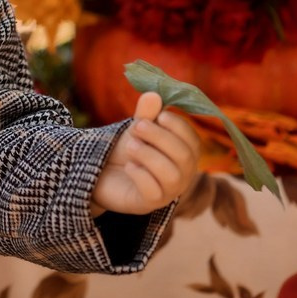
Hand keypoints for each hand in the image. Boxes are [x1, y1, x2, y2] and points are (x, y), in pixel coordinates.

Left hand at [90, 91, 199, 216]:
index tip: (160, 115)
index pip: (193, 141)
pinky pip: (153, 192)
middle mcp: (182, 175)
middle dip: (160, 137)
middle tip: (137, 127)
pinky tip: (128, 166)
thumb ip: (146, 115)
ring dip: (149, 155)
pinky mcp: (149, 203)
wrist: (103, 173)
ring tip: (130, 146)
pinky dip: (140, 175)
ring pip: (172, 175)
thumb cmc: (128, 149)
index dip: (179, 127)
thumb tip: (153, 94)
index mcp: (183, 154)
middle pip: (184, 157)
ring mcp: (167, 192)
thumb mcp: (137, 129)